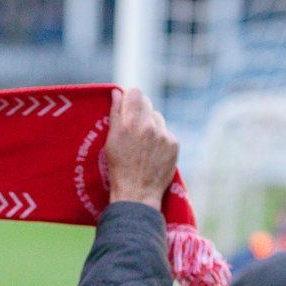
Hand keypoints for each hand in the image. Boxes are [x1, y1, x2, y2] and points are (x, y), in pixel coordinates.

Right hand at [103, 87, 177, 208]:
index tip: (126, 104)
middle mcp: (148, 126)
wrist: (137, 193)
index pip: (134, 93)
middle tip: (133, 125)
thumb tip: (117, 92)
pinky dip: (160, 137)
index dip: (130, 97)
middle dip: (139, 110)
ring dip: (150, 124)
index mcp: (129, 123)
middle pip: (147, 103)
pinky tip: (153, 151)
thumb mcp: (111, 141)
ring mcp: (163, 134)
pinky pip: (166, 132)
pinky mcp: (174, 143)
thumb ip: (115, 114)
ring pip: (157, 117)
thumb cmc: (119, 168)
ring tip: (143, 142)